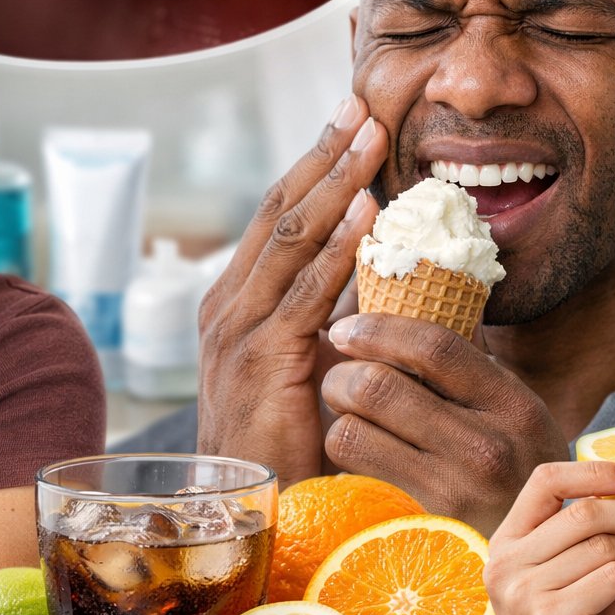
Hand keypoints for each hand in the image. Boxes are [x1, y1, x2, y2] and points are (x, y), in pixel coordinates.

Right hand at [196, 97, 384, 486]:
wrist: (244, 511)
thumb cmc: (283, 441)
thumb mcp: (308, 361)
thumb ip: (335, 312)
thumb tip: (387, 265)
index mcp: (236, 300)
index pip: (275, 215)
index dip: (314, 163)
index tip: (350, 118)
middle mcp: (227, 305)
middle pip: (278, 210)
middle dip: (323, 153)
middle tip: (361, 103)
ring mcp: (237, 331)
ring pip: (289, 238)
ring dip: (335, 182)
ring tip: (371, 137)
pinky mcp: (260, 362)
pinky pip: (305, 291)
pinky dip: (337, 247)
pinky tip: (366, 211)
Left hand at [319, 313, 569, 533]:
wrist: (547, 555)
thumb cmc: (520, 470)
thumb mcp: (516, 412)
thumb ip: (469, 369)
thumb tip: (408, 306)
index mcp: (512, 403)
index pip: (433, 345)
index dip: (378, 328)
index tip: (350, 329)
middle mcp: (487, 444)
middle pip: (379, 385)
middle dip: (342, 373)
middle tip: (339, 375)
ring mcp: (455, 487)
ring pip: (355, 429)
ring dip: (337, 414)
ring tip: (347, 411)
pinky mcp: (425, 520)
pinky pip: (357, 468)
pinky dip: (345, 448)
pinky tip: (359, 446)